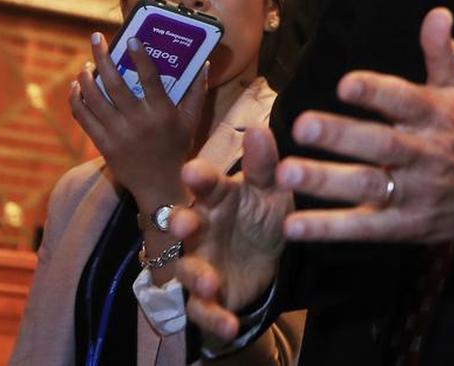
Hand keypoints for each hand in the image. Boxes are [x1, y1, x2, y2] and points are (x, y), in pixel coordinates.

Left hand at [70, 32, 206, 211]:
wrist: (158, 185)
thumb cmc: (177, 149)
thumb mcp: (192, 120)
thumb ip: (197, 91)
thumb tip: (203, 63)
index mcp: (162, 112)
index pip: (149, 78)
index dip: (139, 56)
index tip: (130, 38)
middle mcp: (138, 121)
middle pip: (114, 83)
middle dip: (102, 57)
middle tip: (97, 38)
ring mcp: (117, 133)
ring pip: (94, 98)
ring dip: (86, 77)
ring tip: (86, 64)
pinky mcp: (102, 144)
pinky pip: (84, 117)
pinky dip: (77, 99)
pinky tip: (76, 87)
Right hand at [170, 127, 292, 341]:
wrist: (264, 261)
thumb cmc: (261, 216)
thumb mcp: (271, 191)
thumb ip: (264, 165)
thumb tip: (259, 129)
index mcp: (217, 197)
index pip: (204, 182)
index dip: (198, 177)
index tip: (192, 172)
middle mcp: (201, 228)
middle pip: (184, 224)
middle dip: (181, 223)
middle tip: (184, 222)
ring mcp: (201, 262)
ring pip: (188, 269)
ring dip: (196, 276)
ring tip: (210, 281)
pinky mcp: (208, 298)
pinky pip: (205, 311)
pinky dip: (214, 319)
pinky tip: (229, 324)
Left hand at [276, 7, 453, 247]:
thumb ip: (442, 53)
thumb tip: (437, 12)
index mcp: (436, 116)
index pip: (405, 101)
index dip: (377, 92)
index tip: (346, 84)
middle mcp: (425, 154)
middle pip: (381, 145)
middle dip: (342, 135)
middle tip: (302, 125)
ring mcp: (415, 193)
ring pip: (368, 186)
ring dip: (327, 181)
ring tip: (286, 172)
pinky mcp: (406, 225)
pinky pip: (365, 228)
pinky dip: (330, 228)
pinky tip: (294, 225)